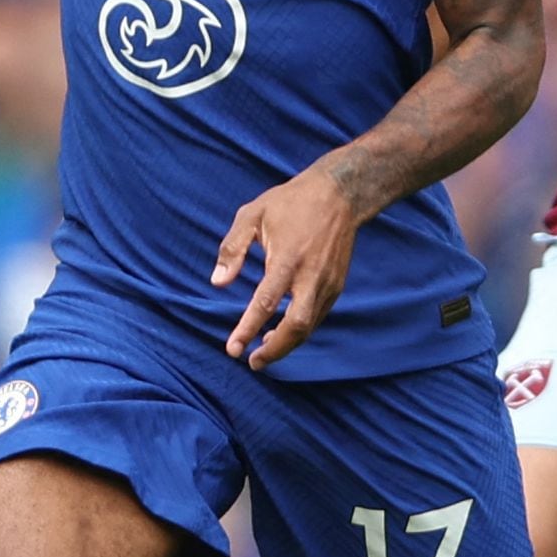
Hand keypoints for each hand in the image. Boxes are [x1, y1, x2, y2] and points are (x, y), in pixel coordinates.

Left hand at [212, 165, 364, 368]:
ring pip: (310, 326)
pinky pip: (318, 317)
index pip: (266, 302)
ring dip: (287, 344)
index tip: (233, 349)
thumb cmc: (290, 202)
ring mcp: (328, 282)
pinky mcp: (337, 285)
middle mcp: (311, 275)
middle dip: (275, 350)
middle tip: (253, 362)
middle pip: (297, 326)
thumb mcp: (252, 214)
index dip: (248, 329)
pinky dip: (300, 331)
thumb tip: (217, 282)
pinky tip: (282, 331)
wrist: (339, 194)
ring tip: (263, 350)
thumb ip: (232, 249)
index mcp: (287, 258)